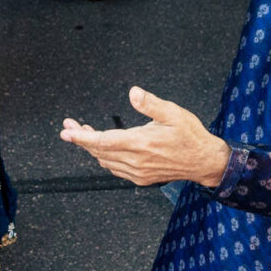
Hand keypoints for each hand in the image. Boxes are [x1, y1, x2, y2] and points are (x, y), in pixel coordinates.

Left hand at [59, 86, 230, 186]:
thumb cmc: (190, 135)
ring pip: (105, 161)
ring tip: (84, 132)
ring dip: (92, 148)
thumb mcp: (174, 113)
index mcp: (141, 143)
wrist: (204, 162)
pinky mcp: (141, 178)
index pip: (103, 141)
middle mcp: (136, 161)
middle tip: (69, 126)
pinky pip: (115, 169)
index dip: (82, 137)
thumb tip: (133, 92)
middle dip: (81, 138)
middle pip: (99, 151)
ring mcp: (137, 172)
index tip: (66, 131)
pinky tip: (103, 147)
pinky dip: (104, 157)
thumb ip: (150, 103)